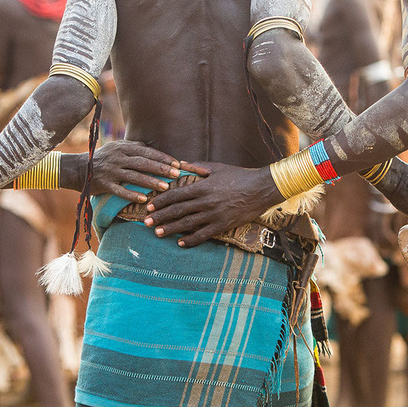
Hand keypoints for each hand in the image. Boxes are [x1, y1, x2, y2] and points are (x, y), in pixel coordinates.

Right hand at [88, 141, 188, 202]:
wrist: (79, 168)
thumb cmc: (104, 158)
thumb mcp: (118, 147)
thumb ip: (134, 147)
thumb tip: (153, 148)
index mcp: (123, 147)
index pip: (147, 151)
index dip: (162, 157)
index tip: (177, 164)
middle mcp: (117, 158)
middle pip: (142, 163)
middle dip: (161, 169)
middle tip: (176, 175)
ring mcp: (111, 171)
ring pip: (133, 176)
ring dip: (150, 182)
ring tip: (165, 187)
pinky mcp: (104, 184)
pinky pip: (120, 190)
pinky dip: (132, 194)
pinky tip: (144, 199)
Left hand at [144, 162, 283, 247]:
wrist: (261, 188)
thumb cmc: (239, 175)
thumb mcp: (217, 167)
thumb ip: (197, 166)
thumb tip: (179, 164)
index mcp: (203, 186)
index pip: (176, 195)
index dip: (161, 201)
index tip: (150, 206)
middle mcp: (206, 201)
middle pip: (178, 211)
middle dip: (160, 217)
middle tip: (146, 222)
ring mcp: (214, 215)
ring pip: (188, 224)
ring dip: (171, 229)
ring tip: (158, 233)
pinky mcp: (223, 225)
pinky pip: (204, 234)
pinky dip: (191, 240)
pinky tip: (180, 243)